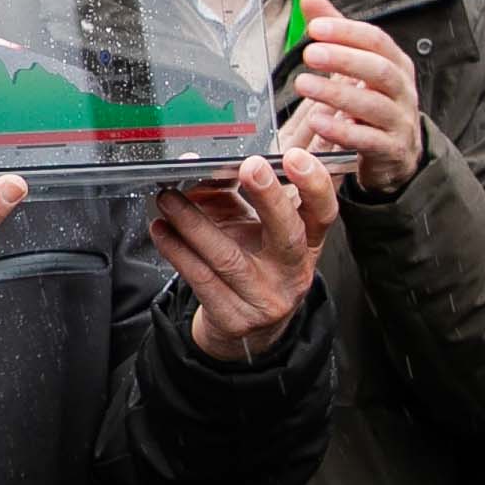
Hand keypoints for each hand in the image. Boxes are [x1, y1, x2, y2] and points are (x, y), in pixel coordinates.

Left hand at [151, 150, 342, 359]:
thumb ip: (232, 195)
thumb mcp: (251, 227)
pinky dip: (176, 250)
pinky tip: (161, 230)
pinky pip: (201, 279)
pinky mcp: (234, 317)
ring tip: (169, 198)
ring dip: (193, 223)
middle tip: (248, 166)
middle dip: (268, 197)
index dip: (314, 184)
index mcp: (307, 243)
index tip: (294, 157)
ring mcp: (265, 298)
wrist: (245, 327)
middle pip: (288, 233)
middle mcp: (292, 271)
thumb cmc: (251, 265)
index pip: (323, 212)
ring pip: (228, 257)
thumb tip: (199, 166)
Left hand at [282, 6, 423, 193]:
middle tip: (310, 54)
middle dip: (345, 59)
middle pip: (380, 70)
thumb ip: (336, 33)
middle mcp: (403, 91)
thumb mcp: (359, 66)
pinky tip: (317, 122)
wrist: (397, 155)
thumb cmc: (374, 104)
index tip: (315, 28)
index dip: (347, 32)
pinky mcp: (391, 151)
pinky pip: (369, 141)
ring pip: (374, 105)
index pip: (376, 41)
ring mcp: (400, 122)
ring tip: (304, 85)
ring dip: (337, 94)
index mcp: (395, 65)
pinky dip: (343, 132)